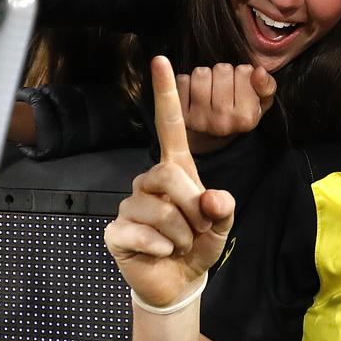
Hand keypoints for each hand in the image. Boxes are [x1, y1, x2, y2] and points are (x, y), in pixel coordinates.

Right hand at [105, 57, 235, 307]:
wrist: (179, 281)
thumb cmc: (198, 246)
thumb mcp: (222, 226)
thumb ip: (223, 209)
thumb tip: (212, 198)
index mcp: (176, 170)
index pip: (170, 127)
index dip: (166, 95)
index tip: (162, 60)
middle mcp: (148, 181)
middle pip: (170, 174)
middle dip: (194, 208)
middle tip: (198, 229)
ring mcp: (129, 204)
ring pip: (161, 209)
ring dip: (182, 234)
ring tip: (179, 244)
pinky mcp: (116, 230)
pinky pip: (144, 234)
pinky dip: (163, 249)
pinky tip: (161, 253)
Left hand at [175, 63, 276, 153]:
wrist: (213, 137)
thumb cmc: (240, 112)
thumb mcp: (261, 103)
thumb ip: (267, 86)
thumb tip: (259, 71)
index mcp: (246, 118)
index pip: (244, 71)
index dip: (242, 74)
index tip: (241, 88)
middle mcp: (223, 122)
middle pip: (222, 69)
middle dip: (223, 73)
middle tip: (224, 88)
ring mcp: (200, 120)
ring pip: (201, 73)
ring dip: (205, 75)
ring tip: (210, 89)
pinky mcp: (182, 116)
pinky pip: (182, 80)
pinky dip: (187, 81)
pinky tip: (194, 94)